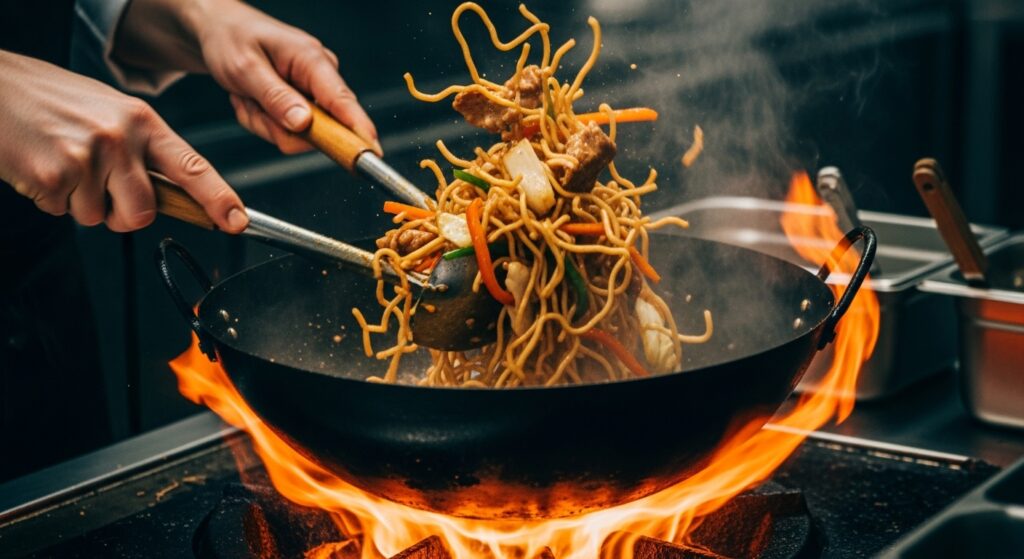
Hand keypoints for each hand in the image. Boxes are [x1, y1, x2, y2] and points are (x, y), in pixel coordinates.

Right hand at [0, 51, 247, 232]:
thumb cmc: (51, 100)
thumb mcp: (112, 113)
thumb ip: (143, 149)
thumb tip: (172, 192)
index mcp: (141, 121)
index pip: (192, 167)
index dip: (218, 198)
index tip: (236, 220)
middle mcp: (119, 138)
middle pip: (143, 213)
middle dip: (122, 214)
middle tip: (99, 189)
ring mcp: (87, 157)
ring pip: (99, 218)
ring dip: (80, 203)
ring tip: (63, 165)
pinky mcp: (53, 176)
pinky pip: (63, 213)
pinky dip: (51, 199)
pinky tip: (42, 166)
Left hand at [115, 0, 380, 154]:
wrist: (219, 31)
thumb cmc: (230, 39)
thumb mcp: (244, 68)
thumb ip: (275, 97)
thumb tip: (303, 124)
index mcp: (311, 60)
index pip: (342, 100)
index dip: (359, 128)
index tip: (371, 151)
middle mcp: (320, 77)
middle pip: (316, 129)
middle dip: (276, 126)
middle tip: (248, 102)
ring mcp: (313, 92)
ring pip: (297, 135)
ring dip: (264, 123)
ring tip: (247, 97)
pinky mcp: (304, 104)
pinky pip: (287, 132)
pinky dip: (262, 122)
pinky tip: (252, 100)